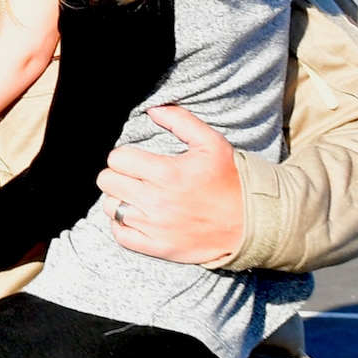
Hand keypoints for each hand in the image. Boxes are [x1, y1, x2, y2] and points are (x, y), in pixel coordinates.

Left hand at [96, 104, 243, 265]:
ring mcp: (154, 226)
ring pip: (110, 207)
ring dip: (120, 198)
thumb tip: (153, 110)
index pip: (117, 158)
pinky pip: (120, 234)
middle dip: (119, 174)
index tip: (137, 160)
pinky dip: (122, 224)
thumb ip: (180, 121)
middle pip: (107, 181)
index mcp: (165, 172)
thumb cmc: (230, 180)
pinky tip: (137, 216)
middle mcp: (155, 201)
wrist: (250, 222)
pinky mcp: (156, 247)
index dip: (125, 156)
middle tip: (135, 176)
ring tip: (137, 196)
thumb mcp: (211, 142)